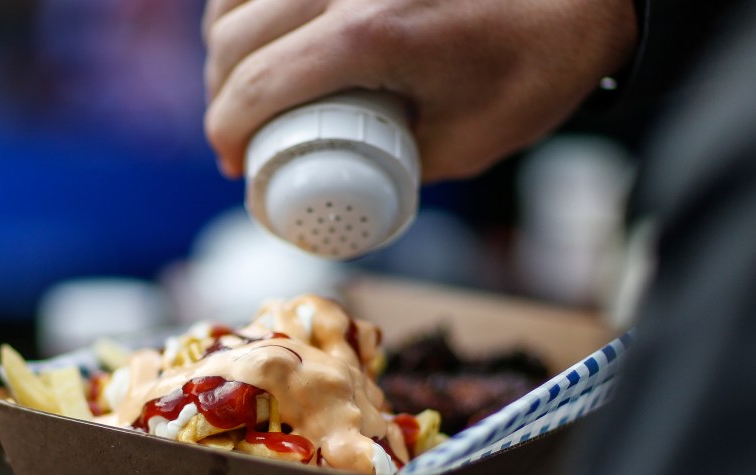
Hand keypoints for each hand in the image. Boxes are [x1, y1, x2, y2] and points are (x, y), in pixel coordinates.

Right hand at [202, 0, 636, 180]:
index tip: (234, 162)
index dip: (228, 131)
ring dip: (224, 43)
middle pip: (234, 35)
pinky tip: (258, 28)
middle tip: (237, 135)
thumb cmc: (536, 68)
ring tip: (241, 85)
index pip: (258, 84)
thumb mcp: (465, 144)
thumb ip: (396, 163)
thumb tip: (347, 176)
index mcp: (371, 33)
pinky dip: (249, 1)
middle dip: (220, 96)